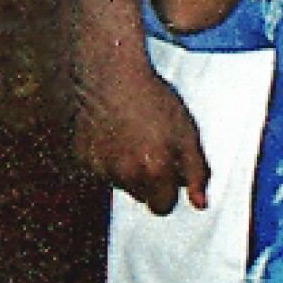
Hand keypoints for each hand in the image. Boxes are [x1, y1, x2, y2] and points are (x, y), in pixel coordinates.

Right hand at [72, 42, 210, 211]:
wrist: (113, 75)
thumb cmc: (154, 101)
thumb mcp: (187, 134)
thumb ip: (197, 173)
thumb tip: (200, 204)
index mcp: (154, 170)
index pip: (162, 207)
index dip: (169, 192)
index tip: (170, 176)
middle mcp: (125, 174)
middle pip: (141, 196)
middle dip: (150, 181)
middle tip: (153, 150)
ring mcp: (100, 167)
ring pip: (121, 183)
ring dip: (129, 170)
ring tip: (134, 137)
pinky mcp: (83, 157)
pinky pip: (100, 170)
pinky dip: (108, 159)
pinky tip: (115, 134)